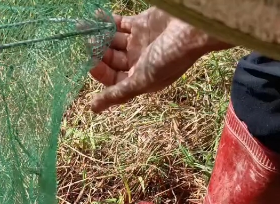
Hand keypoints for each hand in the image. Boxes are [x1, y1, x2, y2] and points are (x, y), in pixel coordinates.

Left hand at [90, 9, 230, 112]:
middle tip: (87, 42)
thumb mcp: (142, 80)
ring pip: (113, 41)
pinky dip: (107, 21)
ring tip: (86, 30)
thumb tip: (93, 109)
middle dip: (98, 53)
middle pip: (111, 60)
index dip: (100, 72)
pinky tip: (95, 18)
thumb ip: (117, 94)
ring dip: (99, 36)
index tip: (90, 61)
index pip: (112, 79)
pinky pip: (120, 23)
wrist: (193, 28)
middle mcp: (140, 61)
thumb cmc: (170, 58)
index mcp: (141, 79)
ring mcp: (141, 41)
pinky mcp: (143, 23)